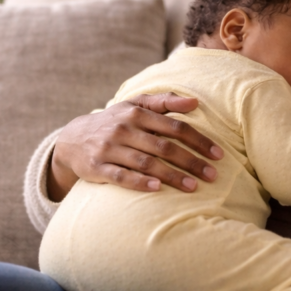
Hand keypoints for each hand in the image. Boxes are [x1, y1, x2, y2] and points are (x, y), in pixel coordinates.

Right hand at [48, 93, 223, 199]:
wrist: (73, 138)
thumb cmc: (115, 121)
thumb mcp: (135, 105)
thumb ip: (165, 101)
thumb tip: (195, 102)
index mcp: (137, 113)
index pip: (174, 126)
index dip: (198, 140)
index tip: (218, 154)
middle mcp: (123, 129)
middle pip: (163, 146)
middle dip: (191, 161)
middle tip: (213, 175)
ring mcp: (109, 149)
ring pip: (145, 163)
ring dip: (171, 175)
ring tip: (193, 187)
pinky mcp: (97, 168)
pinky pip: (121, 176)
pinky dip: (139, 182)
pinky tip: (158, 188)